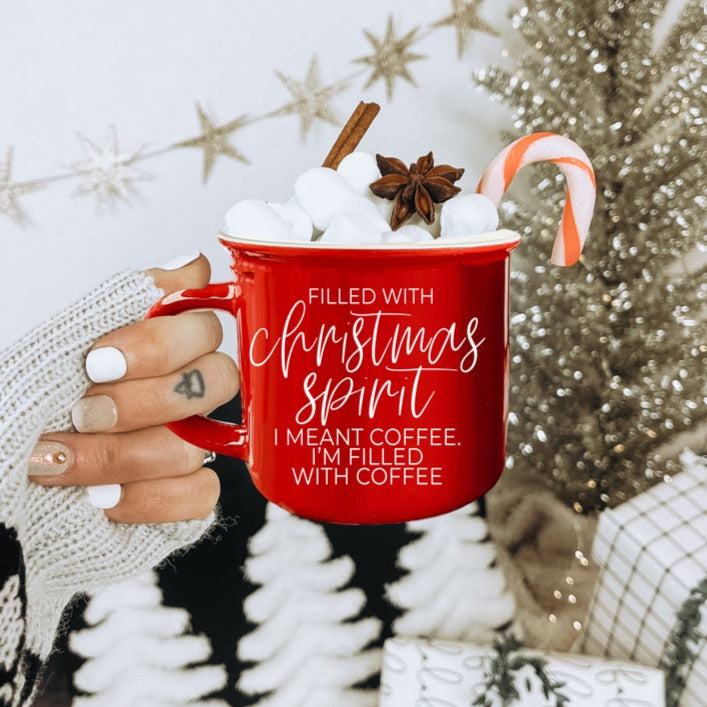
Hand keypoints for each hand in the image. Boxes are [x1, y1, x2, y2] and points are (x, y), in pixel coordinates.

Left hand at [28, 254, 236, 523]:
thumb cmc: (22, 405)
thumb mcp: (60, 344)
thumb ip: (130, 300)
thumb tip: (192, 263)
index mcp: (158, 350)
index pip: (205, 327)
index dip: (158, 345)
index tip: (96, 361)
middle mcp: (180, 393)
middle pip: (217, 380)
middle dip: (145, 400)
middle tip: (85, 410)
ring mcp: (186, 445)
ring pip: (192, 445)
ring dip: (118, 456)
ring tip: (58, 460)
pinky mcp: (184, 494)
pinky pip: (198, 494)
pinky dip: (144, 499)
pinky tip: (100, 498)